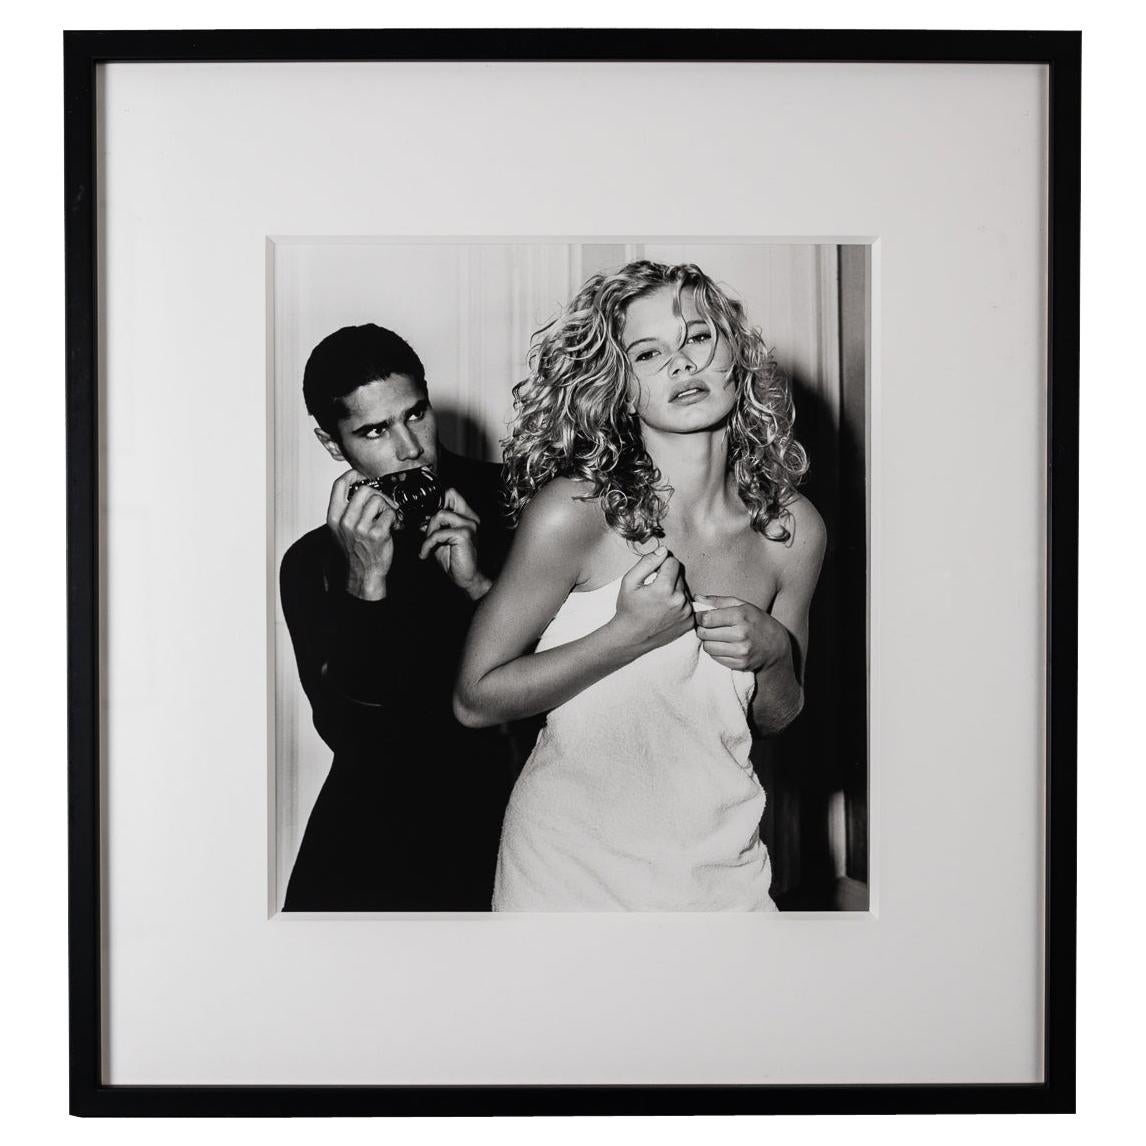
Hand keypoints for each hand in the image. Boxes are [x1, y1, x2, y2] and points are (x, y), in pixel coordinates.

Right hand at [326, 469, 397, 599]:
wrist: (362, 577)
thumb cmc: (354, 554)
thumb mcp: (340, 532)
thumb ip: (346, 512)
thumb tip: (359, 491)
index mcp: (334, 518)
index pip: (339, 486)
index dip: (352, 476)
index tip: (360, 476)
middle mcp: (345, 521)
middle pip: (364, 490)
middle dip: (377, 495)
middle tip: (383, 504)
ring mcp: (361, 527)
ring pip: (378, 500)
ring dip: (387, 507)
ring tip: (388, 518)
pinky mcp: (378, 534)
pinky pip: (390, 513)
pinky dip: (395, 518)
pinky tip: (393, 527)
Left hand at [418, 488, 489, 599]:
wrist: (467, 578)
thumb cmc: (455, 560)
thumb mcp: (440, 540)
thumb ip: (433, 526)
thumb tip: (419, 517)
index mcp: (466, 516)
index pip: (452, 494)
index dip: (437, 500)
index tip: (424, 516)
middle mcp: (471, 518)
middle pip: (449, 495)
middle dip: (434, 512)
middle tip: (426, 529)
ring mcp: (469, 525)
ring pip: (439, 515)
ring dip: (429, 531)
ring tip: (427, 545)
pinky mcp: (465, 534)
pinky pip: (438, 534)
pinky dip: (428, 544)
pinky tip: (426, 553)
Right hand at [608, 547, 694, 655]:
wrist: (631, 637)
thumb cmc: (628, 609)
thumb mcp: (629, 582)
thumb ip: (647, 562)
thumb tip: (663, 551)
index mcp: (664, 589)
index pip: (673, 562)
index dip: (662, 564)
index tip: (653, 574)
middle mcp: (679, 600)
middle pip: (679, 575)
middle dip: (668, 578)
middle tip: (653, 590)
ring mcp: (686, 612)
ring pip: (684, 589)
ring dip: (674, 591)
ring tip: (659, 602)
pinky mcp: (689, 621)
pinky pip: (688, 603)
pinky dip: (679, 604)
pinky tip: (665, 610)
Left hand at [694, 595, 790, 672]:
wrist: (777, 648)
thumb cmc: (757, 622)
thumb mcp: (743, 606)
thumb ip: (718, 601)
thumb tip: (696, 598)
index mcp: (741, 616)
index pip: (706, 618)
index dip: (699, 617)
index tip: (701, 617)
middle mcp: (741, 634)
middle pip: (704, 633)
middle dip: (702, 629)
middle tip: (708, 628)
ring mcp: (741, 651)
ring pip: (708, 647)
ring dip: (708, 642)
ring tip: (717, 637)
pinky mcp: (739, 664)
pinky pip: (715, 658)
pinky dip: (716, 652)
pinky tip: (724, 647)